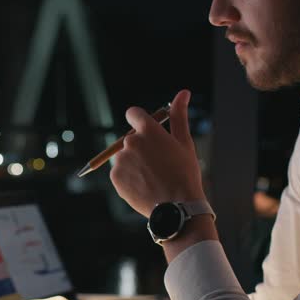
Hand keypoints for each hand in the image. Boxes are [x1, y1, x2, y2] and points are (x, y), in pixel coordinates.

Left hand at [109, 90, 205, 216]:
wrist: (177, 207)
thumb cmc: (184, 173)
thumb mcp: (184, 142)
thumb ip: (179, 116)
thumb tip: (183, 92)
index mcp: (147, 130)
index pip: (134, 113)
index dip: (140, 121)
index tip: (148, 131)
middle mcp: (130, 142)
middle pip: (130, 138)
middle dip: (141, 147)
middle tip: (157, 163)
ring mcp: (121, 160)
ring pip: (125, 156)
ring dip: (134, 162)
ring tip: (152, 177)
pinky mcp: (115, 177)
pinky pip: (120, 172)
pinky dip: (129, 177)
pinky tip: (144, 185)